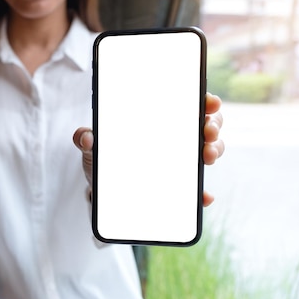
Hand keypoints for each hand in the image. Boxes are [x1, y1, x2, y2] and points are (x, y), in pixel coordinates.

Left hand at [73, 92, 224, 206]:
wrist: (102, 192)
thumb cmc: (103, 159)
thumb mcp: (92, 147)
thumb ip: (85, 139)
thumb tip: (84, 137)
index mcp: (159, 121)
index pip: (188, 104)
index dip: (204, 101)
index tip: (209, 102)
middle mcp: (176, 138)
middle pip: (206, 124)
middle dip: (213, 125)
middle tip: (207, 131)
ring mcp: (181, 162)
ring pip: (209, 151)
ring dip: (214, 151)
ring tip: (207, 157)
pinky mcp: (181, 188)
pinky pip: (197, 190)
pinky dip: (202, 194)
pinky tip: (204, 197)